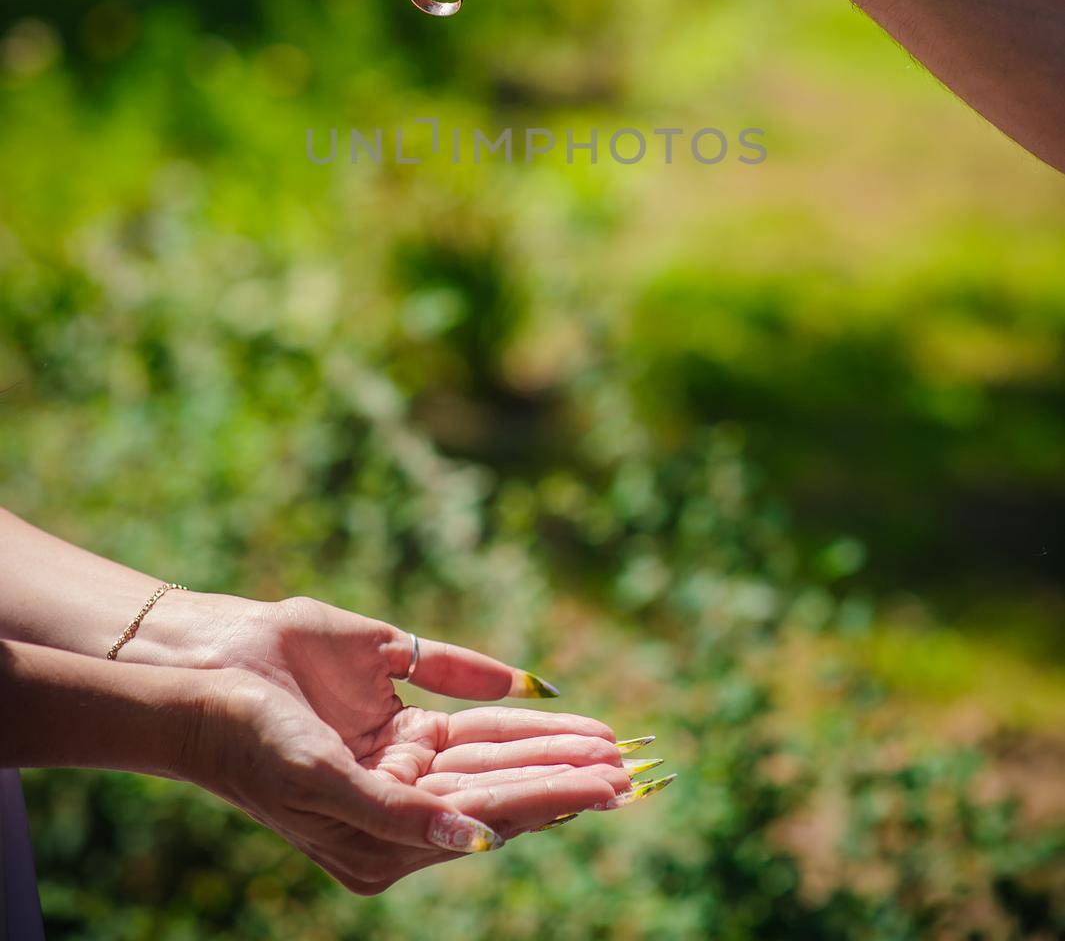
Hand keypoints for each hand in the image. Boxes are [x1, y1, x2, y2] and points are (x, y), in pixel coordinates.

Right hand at [131, 591, 637, 888]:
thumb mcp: (323, 783)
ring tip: (606, 741)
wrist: (204, 683)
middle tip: (629, 766)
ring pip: (487, 743)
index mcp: (387, 830)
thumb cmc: (255, 745)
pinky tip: (537, 695)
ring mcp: (398, 743)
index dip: (551, 797)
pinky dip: (498, 695)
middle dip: (564, 772)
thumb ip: (398, 816)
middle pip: (498, 779)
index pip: (488, 812)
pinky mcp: (390, 695)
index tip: (609, 789)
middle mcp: (401, 790)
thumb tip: (475, 842)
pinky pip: (457, 693)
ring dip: (544, 741)